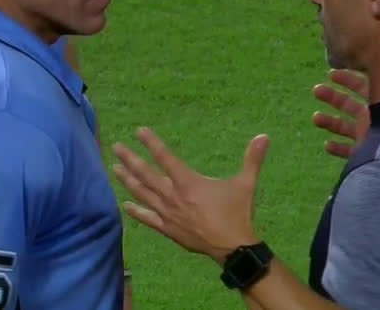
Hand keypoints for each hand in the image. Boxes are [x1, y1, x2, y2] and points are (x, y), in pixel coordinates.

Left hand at [111, 128, 268, 264]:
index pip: (165, 158)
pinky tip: (124, 206)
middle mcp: (173, 196)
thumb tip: (264, 136)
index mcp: (188, 182)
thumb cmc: (237, 213)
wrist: (232, 248)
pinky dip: (135, 212)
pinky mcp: (168, 229)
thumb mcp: (245, 183)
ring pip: (142, 194)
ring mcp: (168, 214)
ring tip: (114, 169)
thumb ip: (252, 159)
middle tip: (115, 147)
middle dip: (130, 159)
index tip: (139, 131)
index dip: (151, 143)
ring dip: (127, 181)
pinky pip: (147, 219)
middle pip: (146, 175)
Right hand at [311, 69, 369, 158]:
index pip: (362, 86)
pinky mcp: (367, 154)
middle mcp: (376, 116)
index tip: (330, 73)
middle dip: (333, 97)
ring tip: (315, 118)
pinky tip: (327, 145)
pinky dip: (338, 148)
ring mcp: (372, 136)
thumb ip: (376, 71)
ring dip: (330, 122)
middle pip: (350, 105)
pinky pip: (350, 151)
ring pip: (346, 128)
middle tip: (316, 91)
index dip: (347, 78)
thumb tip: (374, 40)